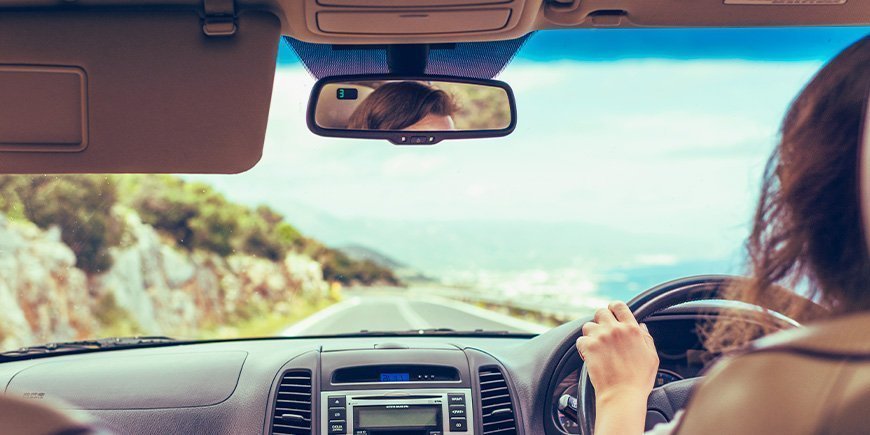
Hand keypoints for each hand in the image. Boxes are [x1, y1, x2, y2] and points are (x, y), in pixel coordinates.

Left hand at [576, 301, 658, 432]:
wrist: (622, 395)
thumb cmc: (639, 380)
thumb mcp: (652, 357)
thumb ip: (646, 338)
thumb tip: (641, 326)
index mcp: (632, 329)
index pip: (619, 306)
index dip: (614, 307)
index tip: (612, 313)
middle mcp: (615, 329)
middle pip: (600, 312)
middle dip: (600, 320)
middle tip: (603, 332)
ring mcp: (600, 337)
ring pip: (588, 325)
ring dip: (590, 333)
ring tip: (596, 346)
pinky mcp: (588, 347)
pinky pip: (580, 340)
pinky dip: (582, 347)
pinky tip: (589, 355)